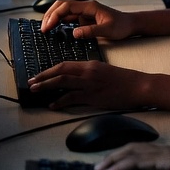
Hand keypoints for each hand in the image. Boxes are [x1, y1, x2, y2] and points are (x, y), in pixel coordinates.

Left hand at [27, 59, 152, 109]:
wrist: (138, 86)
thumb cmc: (123, 80)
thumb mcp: (104, 71)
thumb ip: (89, 73)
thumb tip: (74, 79)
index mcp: (90, 64)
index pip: (64, 65)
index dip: (49, 70)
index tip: (39, 75)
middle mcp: (88, 72)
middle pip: (60, 71)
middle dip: (42, 77)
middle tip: (31, 82)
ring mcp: (90, 84)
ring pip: (62, 82)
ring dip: (46, 86)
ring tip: (35, 90)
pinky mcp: (93, 96)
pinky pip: (72, 98)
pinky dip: (60, 101)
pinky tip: (53, 105)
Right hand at [39, 0, 134, 37]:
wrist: (130, 24)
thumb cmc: (122, 26)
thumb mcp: (108, 30)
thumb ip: (92, 31)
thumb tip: (74, 33)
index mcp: (90, 6)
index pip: (66, 6)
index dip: (55, 15)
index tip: (48, 27)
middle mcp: (85, 7)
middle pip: (61, 5)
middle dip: (50, 15)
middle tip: (43, 29)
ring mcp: (84, 12)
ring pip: (63, 11)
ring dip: (53, 18)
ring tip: (45, 29)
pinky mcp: (84, 18)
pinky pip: (68, 17)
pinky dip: (59, 21)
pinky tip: (55, 29)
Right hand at [95, 143, 169, 169]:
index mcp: (166, 158)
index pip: (136, 161)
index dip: (118, 168)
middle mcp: (163, 151)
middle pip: (132, 150)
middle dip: (113, 159)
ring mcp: (165, 151)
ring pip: (137, 148)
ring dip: (120, 155)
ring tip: (105, 165)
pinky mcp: (168, 155)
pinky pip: (143, 152)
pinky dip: (130, 156)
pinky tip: (127, 164)